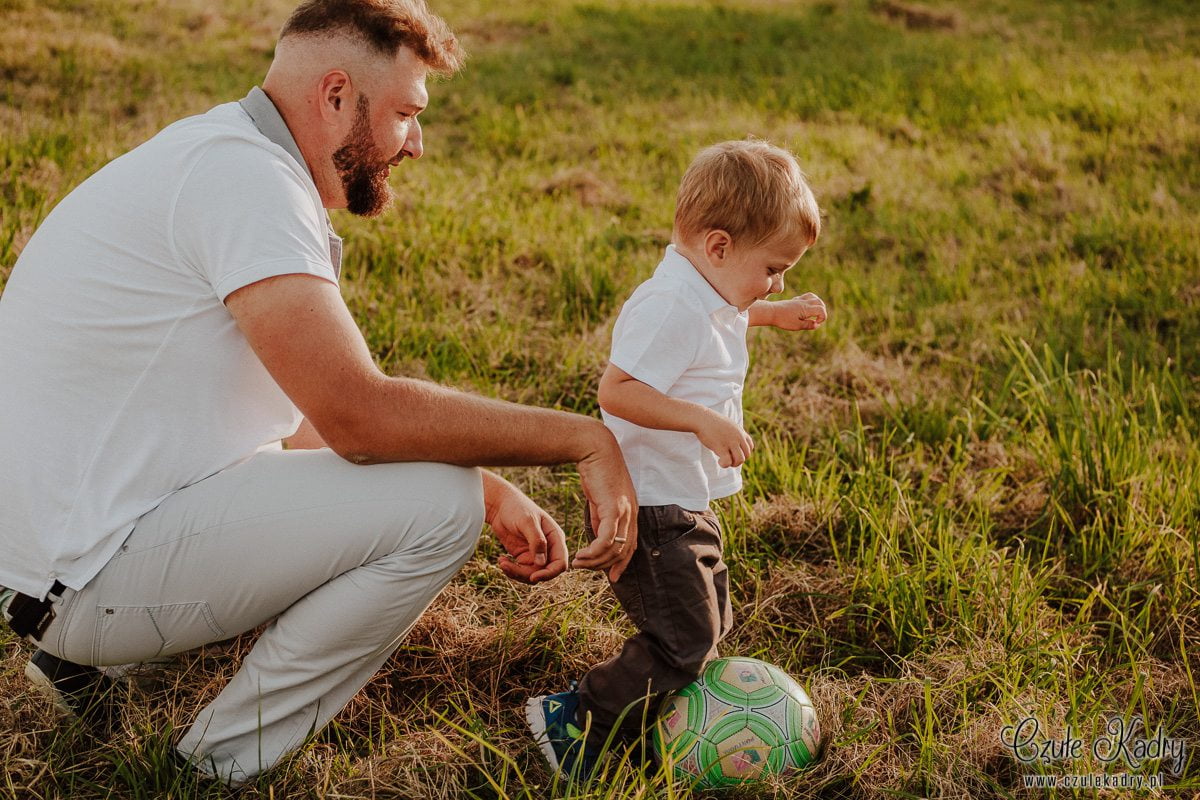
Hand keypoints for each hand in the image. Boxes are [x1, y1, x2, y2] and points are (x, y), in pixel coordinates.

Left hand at [483, 473, 567, 583]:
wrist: (500, 505)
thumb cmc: (517, 508)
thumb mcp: (527, 522)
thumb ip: (537, 541)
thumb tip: (542, 563)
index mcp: (555, 538)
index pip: (560, 563)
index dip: (549, 573)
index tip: (533, 577)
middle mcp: (548, 548)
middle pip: (545, 572)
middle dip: (527, 575)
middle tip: (508, 567)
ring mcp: (535, 554)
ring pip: (532, 574)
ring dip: (516, 574)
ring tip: (502, 563)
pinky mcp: (523, 556)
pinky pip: (521, 571)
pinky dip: (511, 570)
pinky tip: (501, 560)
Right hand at [572, 425, 637, 580]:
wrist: (594, 448)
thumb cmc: (596, 470)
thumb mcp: (600, 499)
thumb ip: (601, 518)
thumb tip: (599, 536)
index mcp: (630, 512)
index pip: (631, 545)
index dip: (622, 563)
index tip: (612, 576)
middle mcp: (631, 513)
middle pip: (624, 551)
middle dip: (605, 565)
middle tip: (585, 568)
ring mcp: (625, 511)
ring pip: (614, 548)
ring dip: (596, 560)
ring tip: (578, 563)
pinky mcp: (614, 507)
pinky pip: (606, 539)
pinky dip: (594, 551)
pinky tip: (581, 554)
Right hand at [695, 409, 753, 467]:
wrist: (701, 418)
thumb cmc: (711, 422)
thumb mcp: (727, 425)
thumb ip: (733, 432)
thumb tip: (734, 441)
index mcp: (740, 432)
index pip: (750, 447)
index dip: (743, 453)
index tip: (734, 453)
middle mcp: (738, 437)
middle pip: (747, 455)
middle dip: (738, 460)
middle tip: (728, 458)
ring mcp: (730, 442)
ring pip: (740, 460)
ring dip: (733, 464)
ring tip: (724, 460)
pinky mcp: (721, 447)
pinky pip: (728, 461)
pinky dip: (724, 464)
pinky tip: (719, 461)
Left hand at [770, 293, 826, 330]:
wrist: (770, 312)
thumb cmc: (783, 320)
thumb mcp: (796, 325)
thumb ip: (808, 325)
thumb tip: (817, 324)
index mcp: (806, 309)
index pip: (821, 310)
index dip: (823, 318)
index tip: (816, 323)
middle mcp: (804, 302)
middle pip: (820, 302)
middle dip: (822, 311)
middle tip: (816, 320)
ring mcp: (799, 300)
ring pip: (814, 297)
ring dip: (817, 305)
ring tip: (814, 313)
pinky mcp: (794, 300)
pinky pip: (806, 296)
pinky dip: (810, 301)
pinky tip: (805, 309)